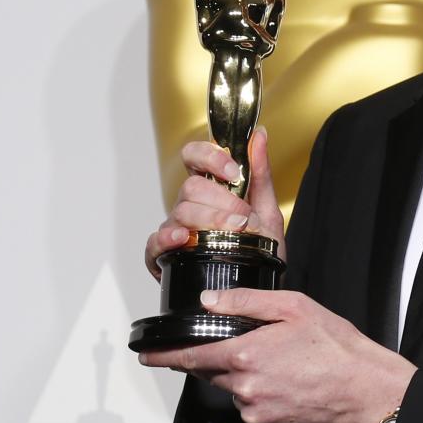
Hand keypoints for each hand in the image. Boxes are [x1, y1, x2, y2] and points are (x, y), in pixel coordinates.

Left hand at [139, 288, 416, 422]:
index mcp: (245, 356)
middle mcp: (244, 390)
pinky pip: (253, 412)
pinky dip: (264, 398)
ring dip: (249, 378)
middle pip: (215, 372)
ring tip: (289, 366)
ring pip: (236, 392)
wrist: (367, 389)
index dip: (165, 355)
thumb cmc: (336, 346)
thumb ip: (245, 301)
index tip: (145, 354)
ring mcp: (256, 416)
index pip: (191, 356)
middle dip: (226, 358)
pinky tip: (291, 386)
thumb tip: (209, 301)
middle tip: (261, 347)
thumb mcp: (293, 307)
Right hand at [145, 128, 284, 279]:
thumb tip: (259, 134)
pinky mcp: (165, 255)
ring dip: (208, 220)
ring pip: (180, 212)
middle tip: (243, 217)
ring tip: (232, 232)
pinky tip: (183, 239)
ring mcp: (176, 229)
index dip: (209, 157)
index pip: (194, 157)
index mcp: (211, 189)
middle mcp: (190, 206)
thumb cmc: (260, 248)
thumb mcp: (267, 209)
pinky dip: (167, 238)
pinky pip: (155, 241)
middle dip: (220, 201)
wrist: (259, 288)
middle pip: (190, 188)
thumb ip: (261, 173)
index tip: (232, 171)